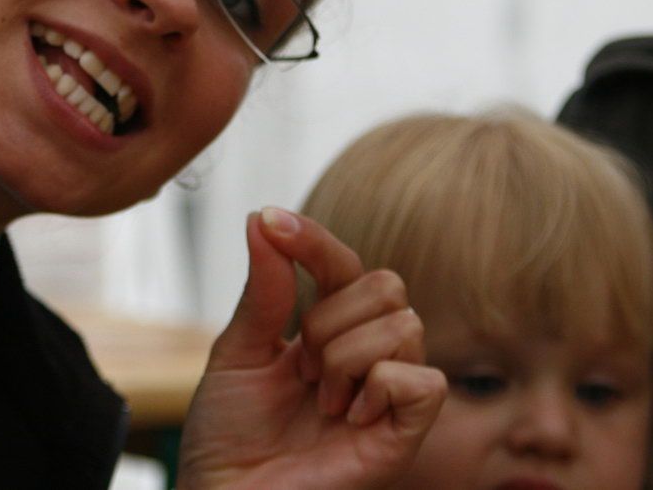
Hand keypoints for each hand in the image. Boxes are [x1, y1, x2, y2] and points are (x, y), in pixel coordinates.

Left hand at [176, 208, 444, 488]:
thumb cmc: (228, 434)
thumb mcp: (238, 352)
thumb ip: (264, 291)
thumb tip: (262, 217)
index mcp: (327, 329)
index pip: (343, 263)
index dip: (314, 240)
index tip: (270, 221)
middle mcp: (367, 356)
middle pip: (386, 284)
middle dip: (329, 318)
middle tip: (299, 368)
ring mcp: (388, 395)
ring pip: (404, 325)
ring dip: (344, 359)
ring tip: (318, 401)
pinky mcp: (405, 435)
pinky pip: (425, 381)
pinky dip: (380, 388)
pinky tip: (348, 417)